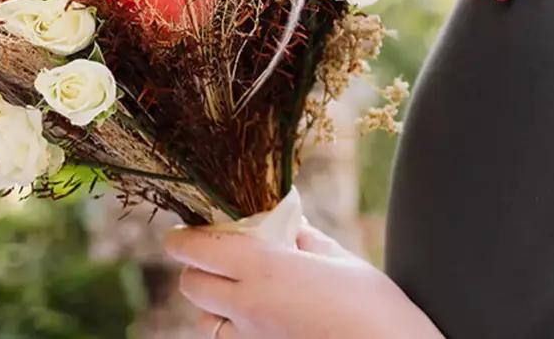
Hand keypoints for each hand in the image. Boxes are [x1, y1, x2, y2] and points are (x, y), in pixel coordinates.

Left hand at [165, 222, 441, 338]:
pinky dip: (233, 326)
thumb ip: (305, 240)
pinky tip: (259, 316)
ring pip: (203, 319)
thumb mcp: (339, 259)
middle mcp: (247, 305)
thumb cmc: (372, 303)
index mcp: (264, 268)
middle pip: (191, 285)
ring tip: (239, 288)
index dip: (183, 239)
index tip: (181, 233)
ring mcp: (251, 338)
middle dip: (196, 267)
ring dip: (212, 301)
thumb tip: (289, 225)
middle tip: (219, 255)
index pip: (198, 249)